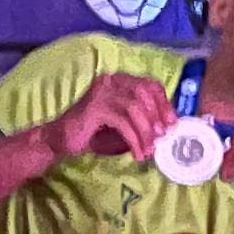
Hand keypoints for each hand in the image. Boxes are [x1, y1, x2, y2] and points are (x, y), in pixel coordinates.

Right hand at [43, 67, 169, 166]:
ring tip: (148, 150)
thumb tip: (169, 125)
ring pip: (135, 109)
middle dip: (157, 116)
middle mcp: (110, 81)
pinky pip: (123, 123)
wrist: (61, 138)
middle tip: (162, 136)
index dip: (164, 103)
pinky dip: (134, 140)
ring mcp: (101, 93)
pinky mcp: (94, 108)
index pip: (149, 84)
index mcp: (119, 81)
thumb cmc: (96, 131)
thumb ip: (143, 118)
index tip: (172, 123)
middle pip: (144, 93)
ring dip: (146, 132)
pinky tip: (137, 153)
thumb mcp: (125, 122)